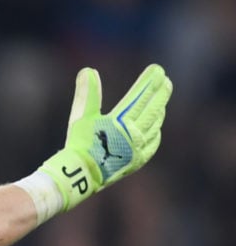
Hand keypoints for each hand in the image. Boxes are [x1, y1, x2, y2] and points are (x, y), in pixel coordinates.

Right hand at [40, 64, 172, 208]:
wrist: (81, 175)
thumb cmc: (79, 144)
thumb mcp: (80, 117)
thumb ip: (87, 93)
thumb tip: (88, 70)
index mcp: (121, 122)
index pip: (140, 96)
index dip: (149, 82)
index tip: (157, 70)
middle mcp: (134, 134)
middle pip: (152, 108)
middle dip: (160, 93)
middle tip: (166, 81)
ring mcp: (138, 149)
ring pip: (154, 124)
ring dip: (159, 109)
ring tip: (161, 99)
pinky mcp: (137, 160)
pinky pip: (153, 142)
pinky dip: (156, 131)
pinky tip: (156, 127)